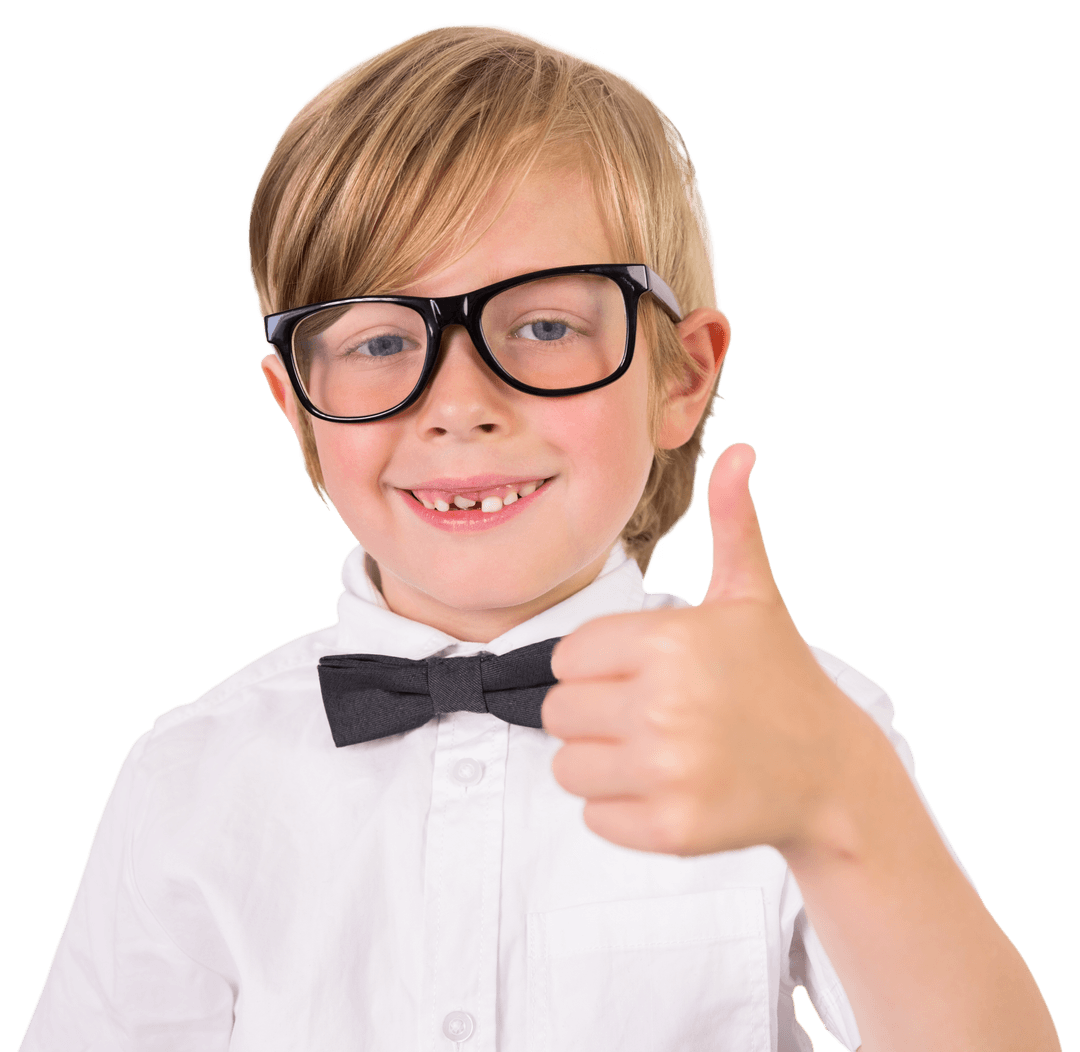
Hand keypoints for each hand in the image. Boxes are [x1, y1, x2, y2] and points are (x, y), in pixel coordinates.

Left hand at [543, 442, 870, 856]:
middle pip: (560, 712)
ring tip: (655, 751)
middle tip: (648, 715)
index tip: (639, 673)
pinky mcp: (672, 829)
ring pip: (569, 767)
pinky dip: (620, 810)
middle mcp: (665, 705)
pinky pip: (594, 818)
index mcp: (670, 640)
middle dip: (595, 713)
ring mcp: (669, 772)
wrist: (831, 771)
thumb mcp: (753, 595)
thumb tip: (741, 452)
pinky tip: (668, 788)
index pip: (567, 657)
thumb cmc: (778, 675)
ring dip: (601, 763)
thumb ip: (733, 524)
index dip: (597, 667)